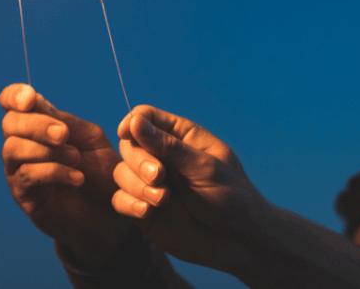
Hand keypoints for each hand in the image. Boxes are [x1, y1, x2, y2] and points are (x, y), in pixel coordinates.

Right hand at [0, 83, 134, 266]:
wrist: (110, 213)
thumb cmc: (99, 172)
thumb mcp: (88, 139)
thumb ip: (64, 121)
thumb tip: (36, 102)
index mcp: (36, 124)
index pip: (10, 102)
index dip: (13, 96)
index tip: (31, 99)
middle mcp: (21, 144)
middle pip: (9, 123)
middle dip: (36, 125)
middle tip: (63, 134)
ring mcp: (18, 170)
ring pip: (13, 149)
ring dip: (46, 150)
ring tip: (75, 159)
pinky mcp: (23, 194)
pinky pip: (27, 175)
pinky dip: (54, 172)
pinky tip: (76, 178)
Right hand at [112, 105, 264, 271]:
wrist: (239, 243)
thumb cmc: (232, 199)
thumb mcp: (204, 167)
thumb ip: (168, 146)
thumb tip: (134, 122)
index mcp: (181, 137)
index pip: (145, 117)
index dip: (132, 122)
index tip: (127, 133)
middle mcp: (162, 157)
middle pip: (128, 145)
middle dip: (139, 161)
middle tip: (160, 177)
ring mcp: (150, 183)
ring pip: (122, 172)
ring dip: (137, 185)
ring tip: (162, 199)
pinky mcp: (143, 208)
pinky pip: (120, 199)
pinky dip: (130, 204)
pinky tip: (149, 212)